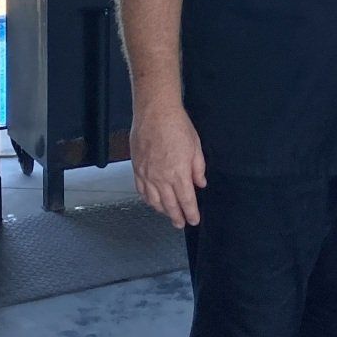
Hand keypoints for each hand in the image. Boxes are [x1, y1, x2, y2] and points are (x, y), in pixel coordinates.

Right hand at [132, 101, 206, 226]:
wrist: (155, 112)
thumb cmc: (177, 126)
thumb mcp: (196, 147)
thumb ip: (198, 169)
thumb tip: (200, 184)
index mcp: (179, 174)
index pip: (186, 201)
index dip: (191, 214)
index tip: (194, 220)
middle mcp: (161, 178)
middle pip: (170, 205)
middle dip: (176, 217)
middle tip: (181, 223)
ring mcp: (147, 174)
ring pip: (154, 201)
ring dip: (162, 211)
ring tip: (168, 214)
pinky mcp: (137, 168)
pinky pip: (141, 190)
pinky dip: (147, 199)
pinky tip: (152, 202)